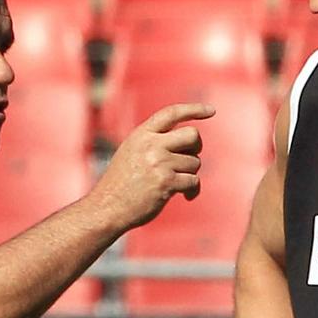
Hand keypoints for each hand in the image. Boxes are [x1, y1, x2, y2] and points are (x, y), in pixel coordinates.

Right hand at [93, 103, 214, 227]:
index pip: (171, 113)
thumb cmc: (121, 184)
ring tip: (177, 184)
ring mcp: (158, 163)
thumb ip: (154, 142)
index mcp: (141, 135)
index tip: (211, 110)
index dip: (193, 109)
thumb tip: (189, 139)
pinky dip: (192, 190)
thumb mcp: (131, 152)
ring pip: (195, 162)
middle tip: (191, 158)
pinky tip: (186, 196)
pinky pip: (193, 181)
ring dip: (190, 174)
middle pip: (192, 135)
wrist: (107, 207)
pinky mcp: (165, 182)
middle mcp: (150, 145)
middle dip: (197, 147)